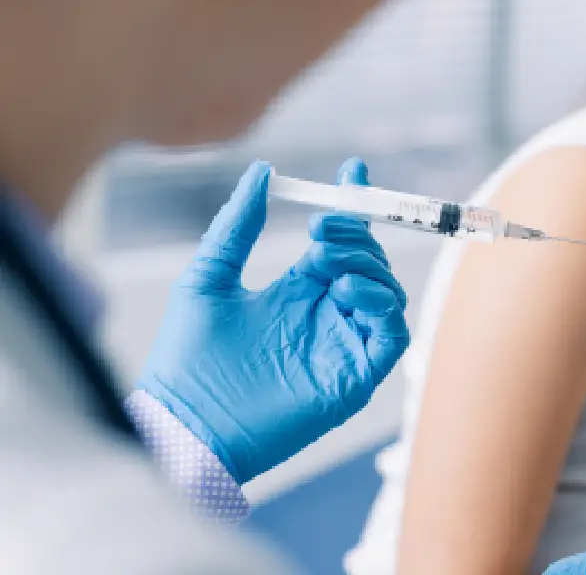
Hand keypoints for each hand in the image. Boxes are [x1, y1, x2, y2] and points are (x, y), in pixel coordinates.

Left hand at [137, 158, 408, 484]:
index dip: (353, 208)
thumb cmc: (186, 358)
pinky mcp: (355, 378)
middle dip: (356, 235)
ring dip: (368, 266)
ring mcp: (343, 346)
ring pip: (388, 294)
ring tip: (325, 260)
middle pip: (370, 263)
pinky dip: (381, 306)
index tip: (352, 170)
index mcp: (298, 292)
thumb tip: (262, 171)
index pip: (341, 244)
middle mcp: (327, 316)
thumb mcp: (209, 276)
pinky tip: (343, 292)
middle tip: (319, 227)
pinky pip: (392, 335)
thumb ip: (238, 224)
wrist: (184, 423)